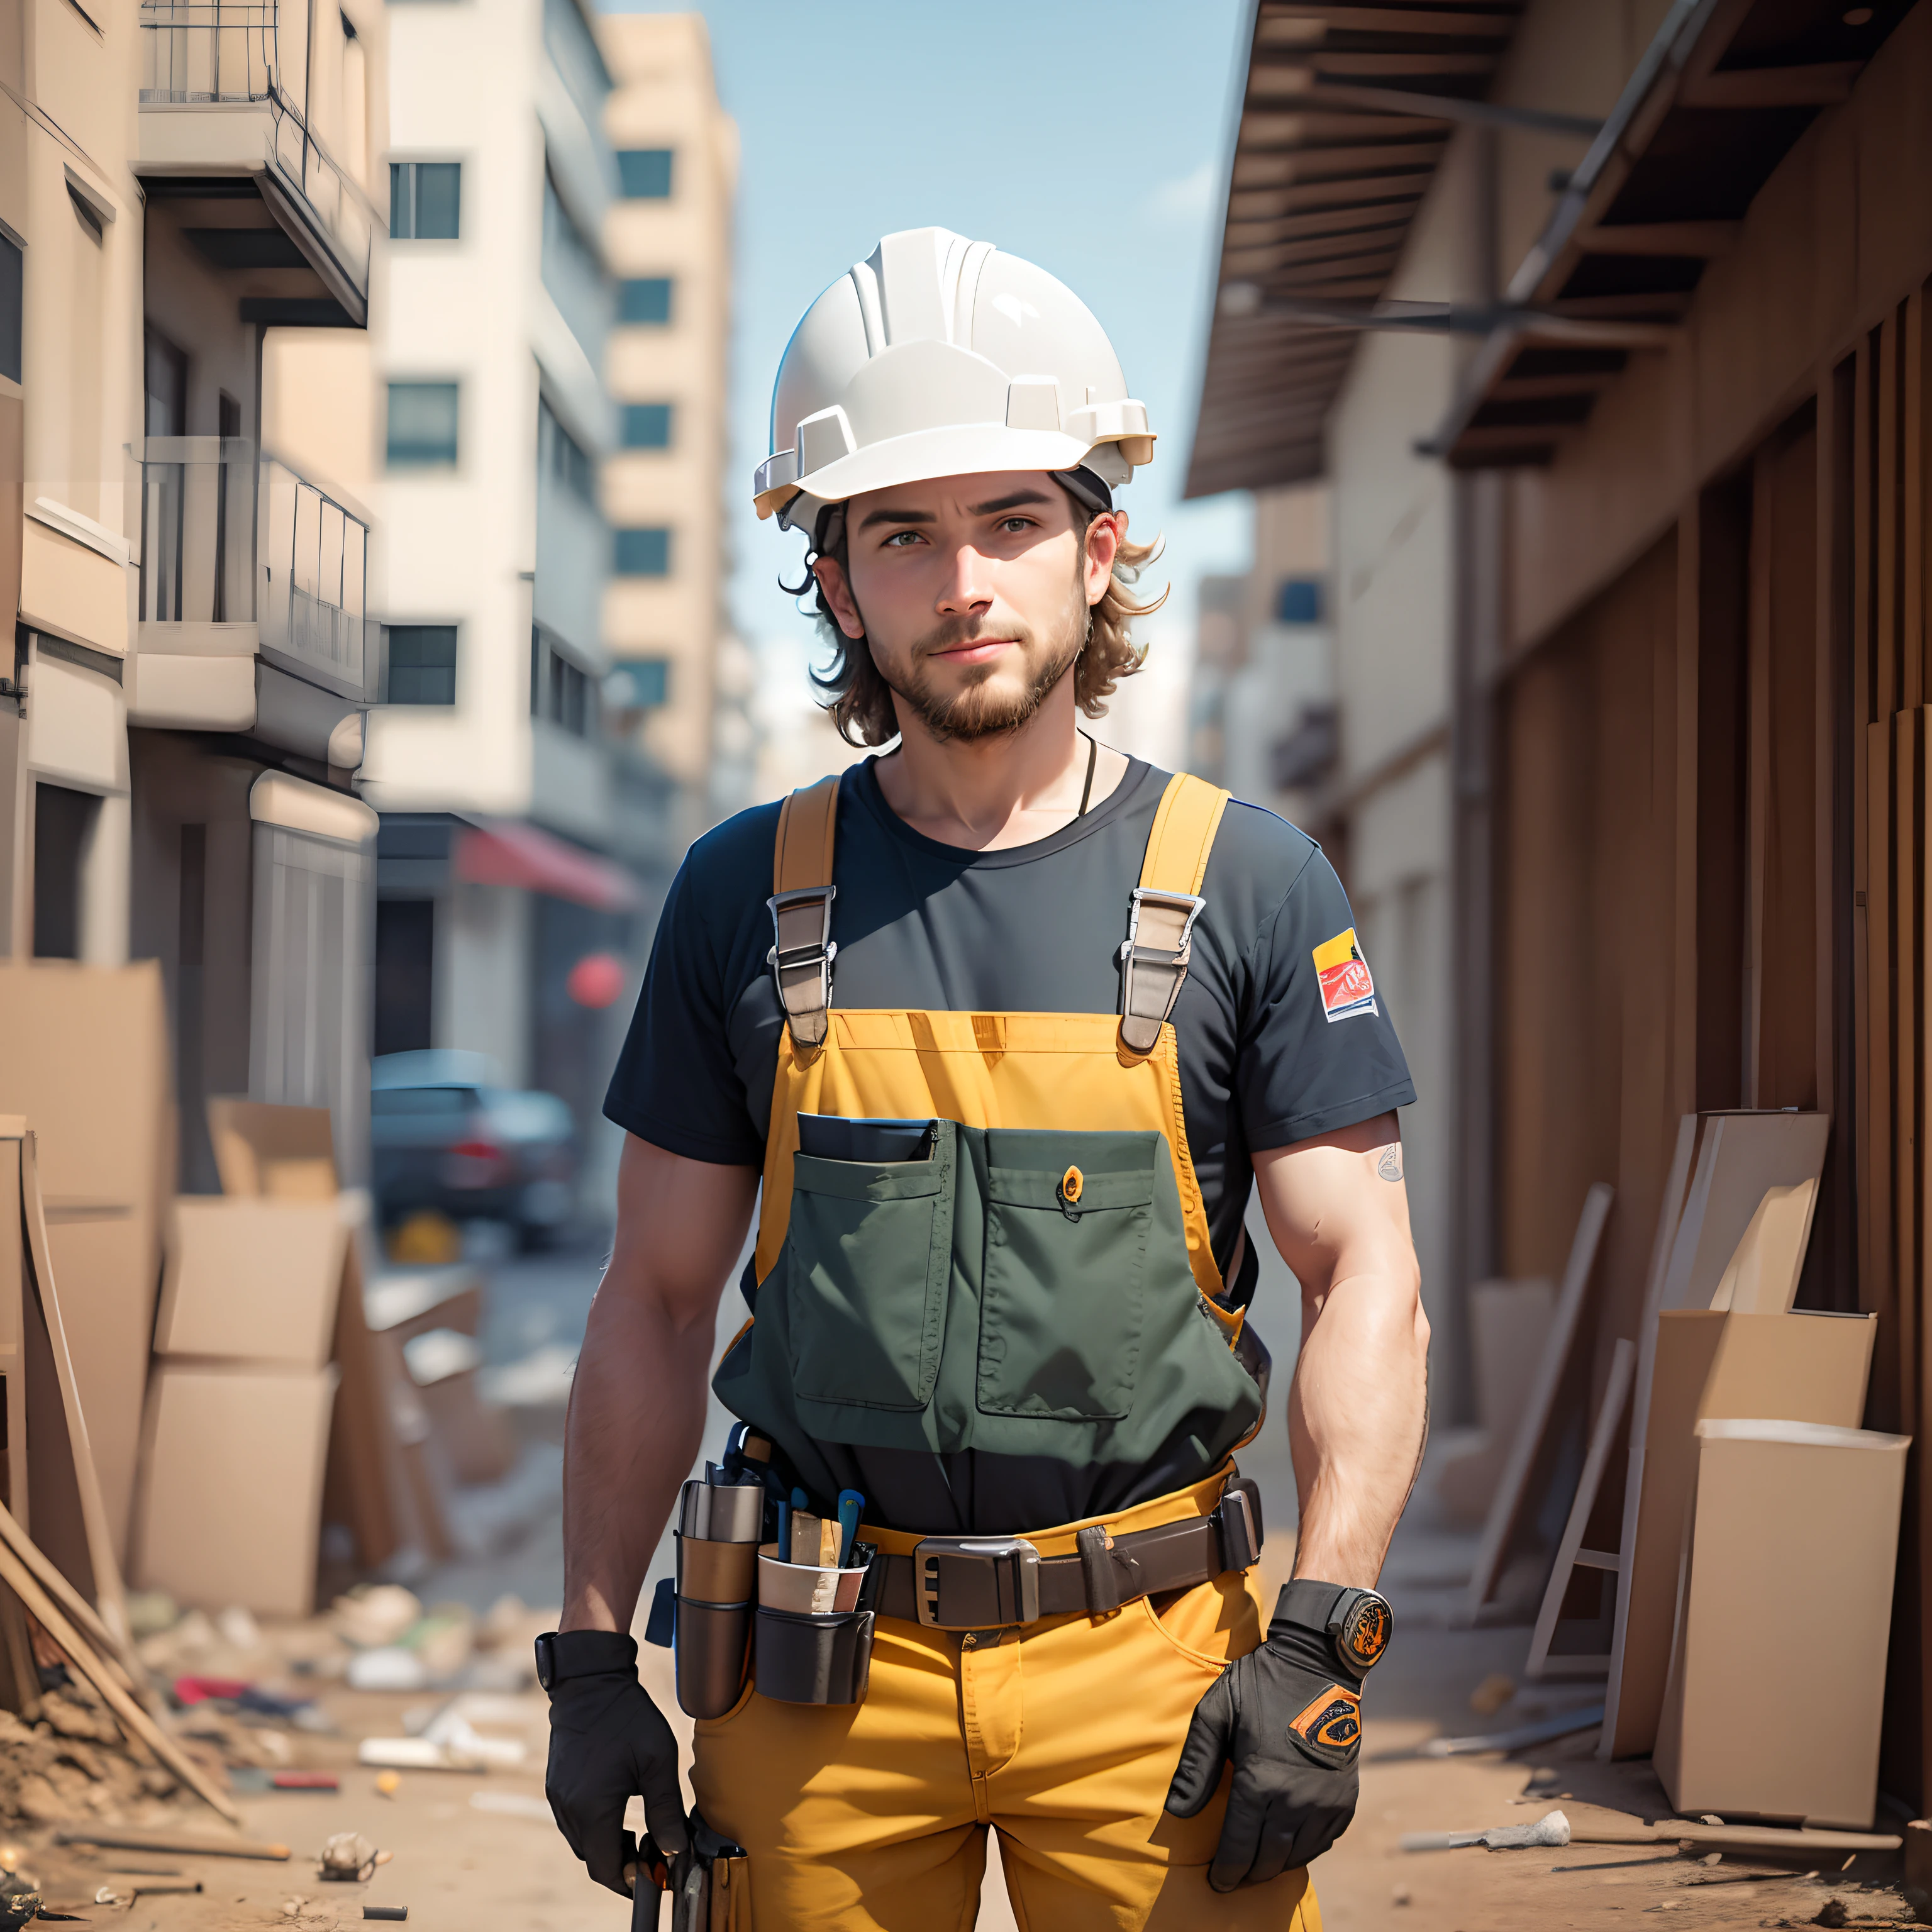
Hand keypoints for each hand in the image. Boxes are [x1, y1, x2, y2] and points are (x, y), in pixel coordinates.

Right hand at [543, 1642, 688, 1897]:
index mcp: (593, 1809)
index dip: (631, 1881)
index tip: (654, 1877)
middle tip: (652, 1855)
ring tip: (640, 1835)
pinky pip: (575, 1823)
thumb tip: (675, 1849)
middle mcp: (569, 1810)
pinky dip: (596, 1829)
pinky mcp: (556, 1788)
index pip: (606, 1869)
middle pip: (594, 1859)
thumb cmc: (627, 1717)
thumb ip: (666, 1810)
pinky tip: (618, 1813)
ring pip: (583, 1843)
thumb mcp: (657, 1761)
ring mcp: (558, 1799)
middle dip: (623, 1865)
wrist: (590, 1682)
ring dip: (609, 1847)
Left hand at [1163, 1591, 1361, 1889]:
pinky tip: (1288, 1846)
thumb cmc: (1259, 1686)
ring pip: (1297, 1855)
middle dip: (1248, 1874)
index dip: (1226, 1870)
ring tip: (1257, 1866)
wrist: (1317, 1666)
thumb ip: (1196, 1764)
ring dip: (1275, 1865)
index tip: (1216, 1883)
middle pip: (1268, 1858)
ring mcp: (1325, 1802)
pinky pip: (1323, 1841)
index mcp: (1262, 1780)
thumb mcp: (1216, 1712)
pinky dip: (1304, 1850)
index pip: (1239, 1845)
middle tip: (1232, 1878)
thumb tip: (1177, 1811)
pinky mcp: (1345, 1798)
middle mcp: (1297, 1800)